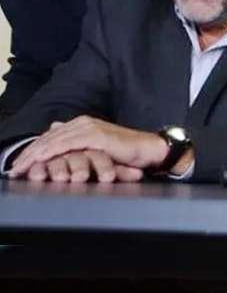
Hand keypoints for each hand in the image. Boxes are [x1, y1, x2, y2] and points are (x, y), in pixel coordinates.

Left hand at [11, 116, 168, 176]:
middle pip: (48, 139)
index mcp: (81, 124)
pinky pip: (67, 144)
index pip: (50, 137)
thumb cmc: (125, 152)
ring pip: (54, 141)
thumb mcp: (97, 146)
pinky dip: (51, 153)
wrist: (148, 149)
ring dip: (34, 155)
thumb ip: (77, 138)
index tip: (17, 165)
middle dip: (28, 154)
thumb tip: (54, 129)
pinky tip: (39, 160)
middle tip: (13, 169)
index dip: (32, 151)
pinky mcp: (95, 136)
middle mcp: (82, 122)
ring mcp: (89, 128)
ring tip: (21, 167)